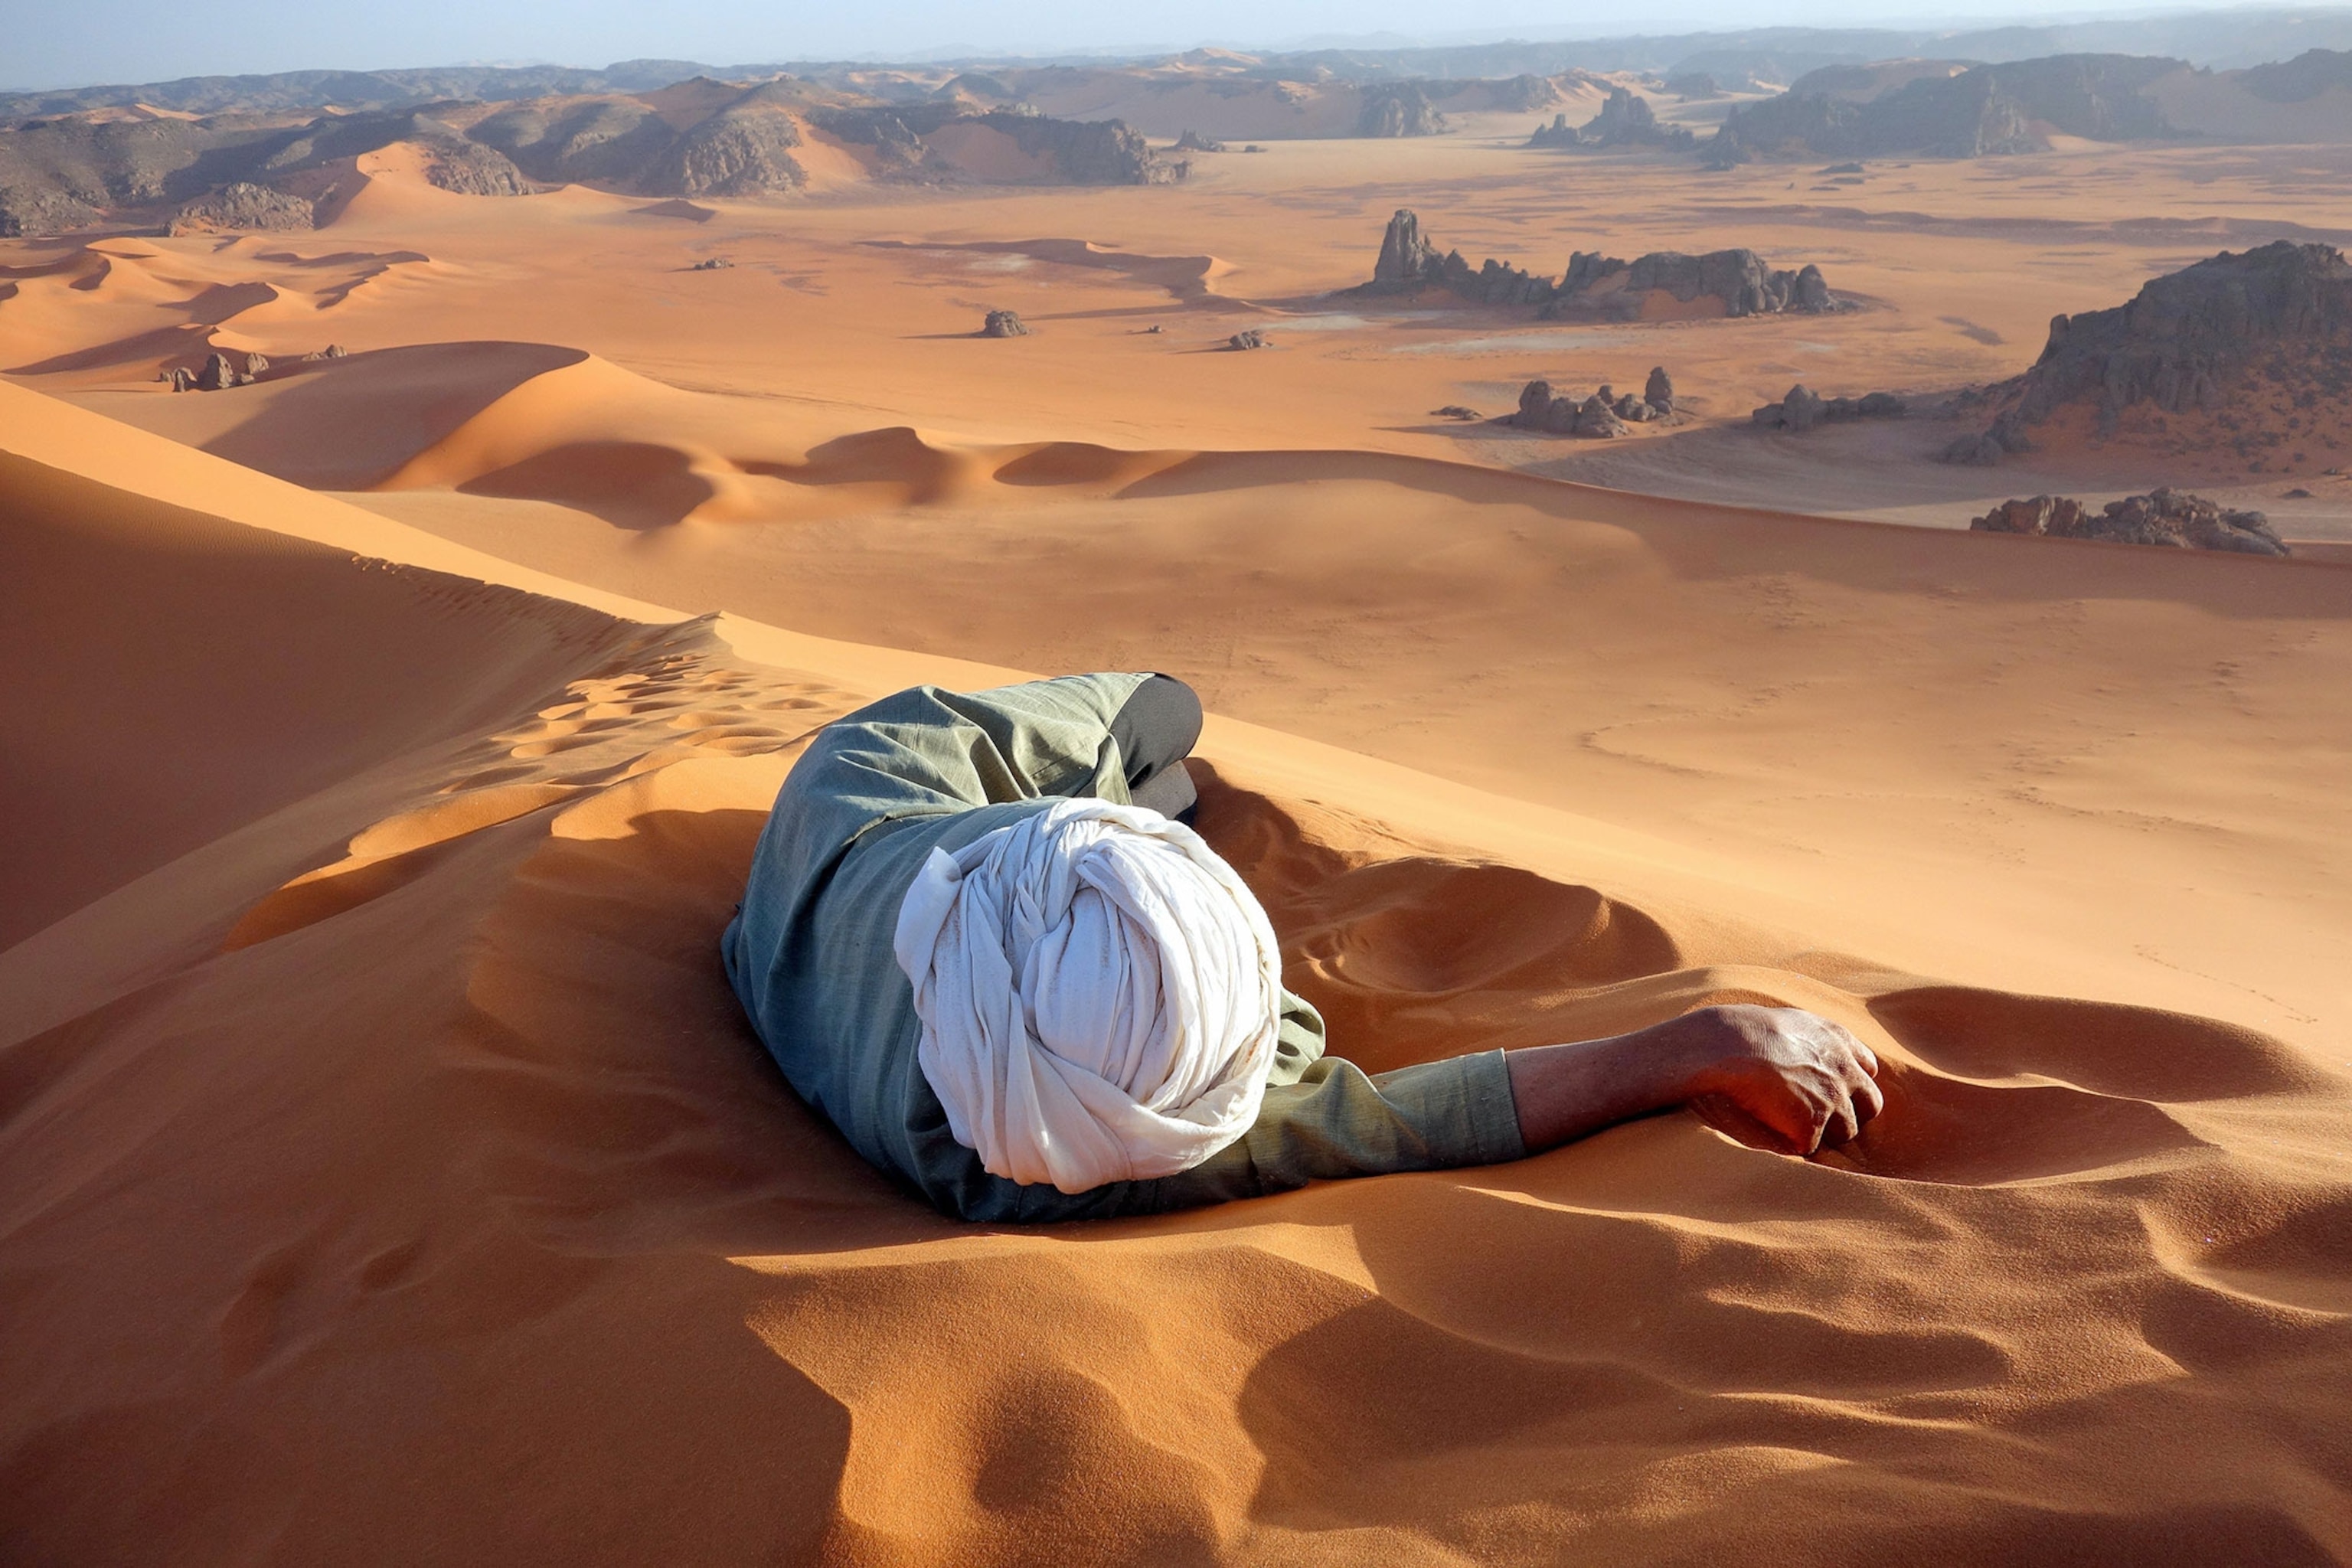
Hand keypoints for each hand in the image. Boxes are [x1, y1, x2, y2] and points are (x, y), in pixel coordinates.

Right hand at [1672, 1005, 1883, 1154]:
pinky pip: (1809, 1146)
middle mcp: (1845, 1070)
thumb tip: (1803, 1052)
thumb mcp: (1787, 1019)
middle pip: (1870, 1105)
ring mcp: (1832, 1100)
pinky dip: (1792, 1142)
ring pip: (1845, 1131)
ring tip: (1788, 1122)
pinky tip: (1770, 1128)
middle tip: (1818, 1116)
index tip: (1830, 1087)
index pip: (1868, 1068)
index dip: (1850, 1082)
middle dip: (1849, 1112)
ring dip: (1822, 1131)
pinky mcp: (1811, 1126)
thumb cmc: (1741, 1030)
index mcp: (1839, 1040)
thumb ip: (1810, 1038)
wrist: (1724, 1047)